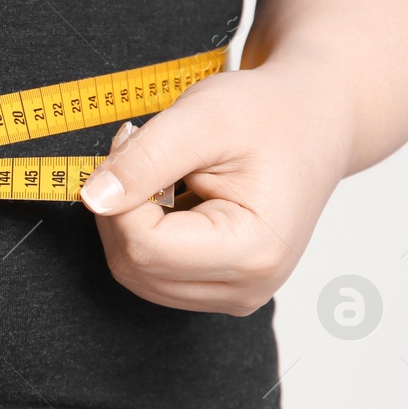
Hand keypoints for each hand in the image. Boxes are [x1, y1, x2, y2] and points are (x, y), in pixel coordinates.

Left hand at [78, 60, 351, 315]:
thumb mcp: (201, 117)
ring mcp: (234, 294)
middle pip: (134, 265)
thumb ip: (144, 160)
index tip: (129, 141)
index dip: (117, 194)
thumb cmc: (268, 114)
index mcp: (253, 251)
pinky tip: (170, 195)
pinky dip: (142, 232)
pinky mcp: (219, 288)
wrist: (314, 122)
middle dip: (118, 206)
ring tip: (162, 170)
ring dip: (128, 219)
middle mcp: (247, 287)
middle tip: (138, 148)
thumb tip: (93, 198)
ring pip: (135, 272)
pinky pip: (151, 272)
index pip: (142, 246)